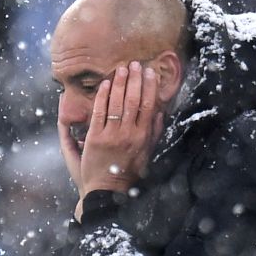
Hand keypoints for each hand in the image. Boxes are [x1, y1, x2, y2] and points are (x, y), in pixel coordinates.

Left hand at [79, 61, 163, 198]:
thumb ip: (154, 134)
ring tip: (121, 69)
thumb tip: (161, 113)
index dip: (149, 87)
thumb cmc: (128, 173)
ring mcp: (111, 135)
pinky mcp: (95, 138)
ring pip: (117, 103)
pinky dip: (102, 96)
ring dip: (119, 83)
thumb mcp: (147, 154)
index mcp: (143, 137)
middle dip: (134, 79)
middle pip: (133, 100)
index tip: (149, 72)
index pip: (149, 106)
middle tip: (134, 64)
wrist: (107, 190)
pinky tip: (105, 84)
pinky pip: (99, 111)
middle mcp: (129, 134)